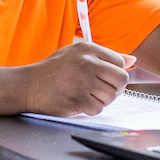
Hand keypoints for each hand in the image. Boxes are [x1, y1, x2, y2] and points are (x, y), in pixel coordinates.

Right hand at [19, 43, 135, 116]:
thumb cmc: (53, 70)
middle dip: (114, 88)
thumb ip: (104, 56)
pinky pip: (99, 109)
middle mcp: (88, 63)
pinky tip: (79, 102)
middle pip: (121, 80)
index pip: (120, 63)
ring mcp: (83, 82)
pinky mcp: (78, 100)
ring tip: (86, 95)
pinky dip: (91, 109)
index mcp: (88, 49)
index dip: (114, 74)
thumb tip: (132, 60)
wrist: (28, 85)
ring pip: (112, 96)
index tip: (103, 78)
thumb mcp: (76, 54)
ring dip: (102, 100)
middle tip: (100, 90)